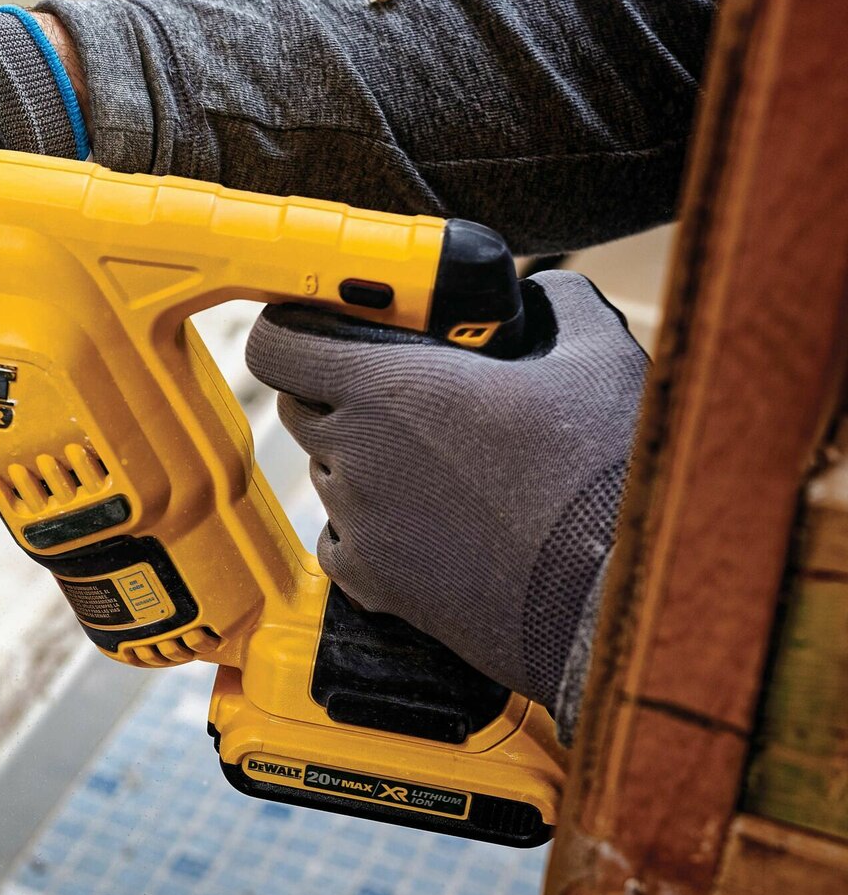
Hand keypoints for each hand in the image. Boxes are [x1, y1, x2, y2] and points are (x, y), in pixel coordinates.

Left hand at [244, 271, 646, 727]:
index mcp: (389, 387)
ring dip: (364, 458)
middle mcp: (355, 453)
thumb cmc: (606, 477)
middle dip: (339, 389)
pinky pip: (341, 537)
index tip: (321, 328)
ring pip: (328, 470)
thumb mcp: (598, 358)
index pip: (278, 344)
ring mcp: (357, 522)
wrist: (616, 596)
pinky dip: (371, 525)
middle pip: (301, 404)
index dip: (295, 330)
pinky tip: (432, 519)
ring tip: (444, 464)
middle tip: (406, 392)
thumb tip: (537, 298)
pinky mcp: (371, 582)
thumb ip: (555, 305)